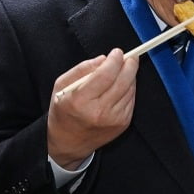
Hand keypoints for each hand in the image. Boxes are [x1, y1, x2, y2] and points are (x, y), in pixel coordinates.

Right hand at [47, 49, 138, 168]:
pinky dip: (129, 89)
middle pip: (123, 82)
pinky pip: (131, 100)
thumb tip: (104, 59)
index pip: (105, 75)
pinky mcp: (123, 123)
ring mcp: (114, 119)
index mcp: (81, 100)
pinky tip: (122, 85)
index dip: (114, 61)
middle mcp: (100, 111)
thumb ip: (82, 69)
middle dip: (129, 65)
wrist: (69, 142)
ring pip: (130, 90)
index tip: (117, 52)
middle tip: (130, 57)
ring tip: (123, 70)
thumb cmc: (64, 111)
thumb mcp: (62, 86)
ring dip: (130, 77)